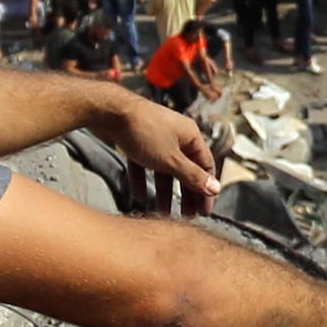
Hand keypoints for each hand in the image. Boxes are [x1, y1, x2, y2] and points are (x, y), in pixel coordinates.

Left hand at [107, 88, 225, 211]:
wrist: (110, 111)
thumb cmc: (144, 131)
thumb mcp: (171, 160)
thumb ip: (192, 176)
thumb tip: (215, 189)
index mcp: (190, 137)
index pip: (205, 166)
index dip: (206, 189)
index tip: (203, 211)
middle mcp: (176, 136)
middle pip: (185, 169)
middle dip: (185, 193)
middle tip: (185, 215)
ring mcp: (155, 138)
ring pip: (164, 169)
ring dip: (164, 191)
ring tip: (162, 211)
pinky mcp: (136, 141)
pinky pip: (144, 164)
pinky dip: (142, 180)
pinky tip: (138, 196)